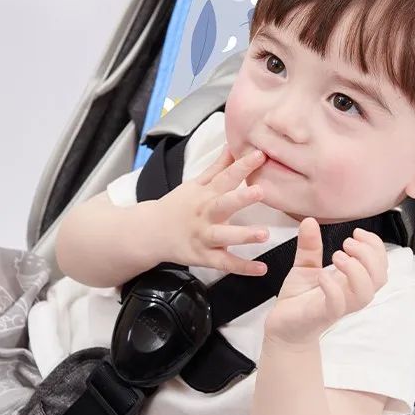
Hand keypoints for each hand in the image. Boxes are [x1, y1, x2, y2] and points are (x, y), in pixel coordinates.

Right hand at [157, 146, 271, 275]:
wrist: (150, 232)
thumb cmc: (178, 206)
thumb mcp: (196, 183)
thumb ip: (218, 167)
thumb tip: (233, 144)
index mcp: (206, 194)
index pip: (226, 177)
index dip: (243, 165)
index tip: (260, 155)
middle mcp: (205, 214)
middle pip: (223, 204)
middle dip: (241, 198)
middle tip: (261, 191)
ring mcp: (204, 237)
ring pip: (224, 236)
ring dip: (243, 235)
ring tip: (264, 234)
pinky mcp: (204, 257)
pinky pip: (225, 263)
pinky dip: (243, 268)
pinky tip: (261, 269)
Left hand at [264, 217, 387, 345]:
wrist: (283, 326)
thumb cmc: (299, 299)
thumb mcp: (304, 266)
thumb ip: (310, 246)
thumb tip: (310, 220)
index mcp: (351, 281)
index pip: (380, 265)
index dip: (376, 246)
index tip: (356, 232)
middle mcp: (350, 294)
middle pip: (380, 278)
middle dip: (369, 255)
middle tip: (346, 243)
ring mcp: (338, 306)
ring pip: (365, 293)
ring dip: (355, 269)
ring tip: (337, 256)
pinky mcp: (323, 315)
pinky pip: (338, 304)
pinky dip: (333, 287)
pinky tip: (322, 275)